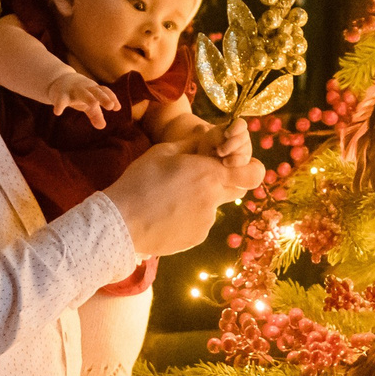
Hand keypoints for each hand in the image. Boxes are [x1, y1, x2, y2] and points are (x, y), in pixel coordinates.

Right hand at [45, 68, 119, 127]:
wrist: (58, 79)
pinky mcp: (61, 95)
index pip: (104, 91)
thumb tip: (103, 126)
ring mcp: (73, 90)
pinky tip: (57, 112)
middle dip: (103, 97)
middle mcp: (85, 88)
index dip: (111, 98)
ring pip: (82, 93)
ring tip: (94, 105)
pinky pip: (61, 100)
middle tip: (110, 105)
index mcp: (93, 89)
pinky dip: (59, 105)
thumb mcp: (87, 103)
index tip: (117, 108)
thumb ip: (95, 114)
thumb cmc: (77, 93)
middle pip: (96, 91)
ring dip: (88, 98)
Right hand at [102, 137, 259, 258]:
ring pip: (213, 206)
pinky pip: (200, 222)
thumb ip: (191, 145)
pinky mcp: (196, 238)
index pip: (253, 173)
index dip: (250, 167)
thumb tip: (206, 137)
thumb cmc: (139, 182)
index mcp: (209, 174)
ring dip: (200, 200)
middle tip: (196, 177)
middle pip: (236, 189)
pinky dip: (189, 217)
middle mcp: (214, 200)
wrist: (121, 223)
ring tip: (169, 198)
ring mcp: (206, 222)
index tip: (237, 165)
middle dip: (223, 181)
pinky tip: (166, 214)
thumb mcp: (163, 152)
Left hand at [198, 115, 254, 170]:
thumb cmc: (211, 143)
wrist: (209, 156)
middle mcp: (243, 136)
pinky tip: (224, 162)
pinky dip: (233, 161)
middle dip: (230, 145)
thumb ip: (217, 137)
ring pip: (242, 149)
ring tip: (218, 154)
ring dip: (229, 153)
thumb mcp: (211, 137)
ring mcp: (246, 148)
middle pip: (242, 138)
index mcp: (236, 126)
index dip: (235, 129)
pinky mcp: (245, 159)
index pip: (241, 124)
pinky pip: (243, 160)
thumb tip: (223, 143)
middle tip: (219, 151)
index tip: (226, 134)